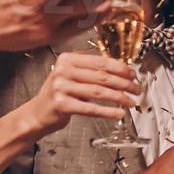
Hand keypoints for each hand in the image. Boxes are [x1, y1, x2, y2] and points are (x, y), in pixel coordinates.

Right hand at [17, 51, 142, 136]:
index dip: (120, 68)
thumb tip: (122, 69)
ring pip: (99, 92)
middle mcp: (62, 71)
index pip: (100, 62)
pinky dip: (108, 111)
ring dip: (119, 97)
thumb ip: (91, 69)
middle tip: (136, 88)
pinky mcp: (62, 105)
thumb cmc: (58, 94)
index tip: (133, 74)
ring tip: (131, 102)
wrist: (37, 113)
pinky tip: (118, 113)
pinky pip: (91, 108)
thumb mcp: (71, 75)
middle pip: (102, 76)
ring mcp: (61, 87)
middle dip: (124, 83)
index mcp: (67, 59)